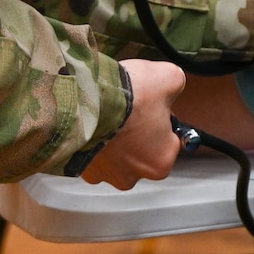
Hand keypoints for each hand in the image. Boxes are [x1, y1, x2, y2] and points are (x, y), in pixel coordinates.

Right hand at [81, 57, 185, 187]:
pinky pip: (89, 153)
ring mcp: (102, 174)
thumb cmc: (128, 96)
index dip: (163, 121)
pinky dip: (91, 139)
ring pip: (114, 156)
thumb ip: (176, 86)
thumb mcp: (168, 77)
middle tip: (131, 109)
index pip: (170, 142)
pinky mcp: (78, 166)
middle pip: (141, 153)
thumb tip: (172, 84)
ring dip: (112, 138)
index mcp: (160, 162)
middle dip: (136, 133)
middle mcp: (131, 176)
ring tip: (109, 113)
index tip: (155, 107)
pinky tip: (93, 120)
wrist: (85, 98)